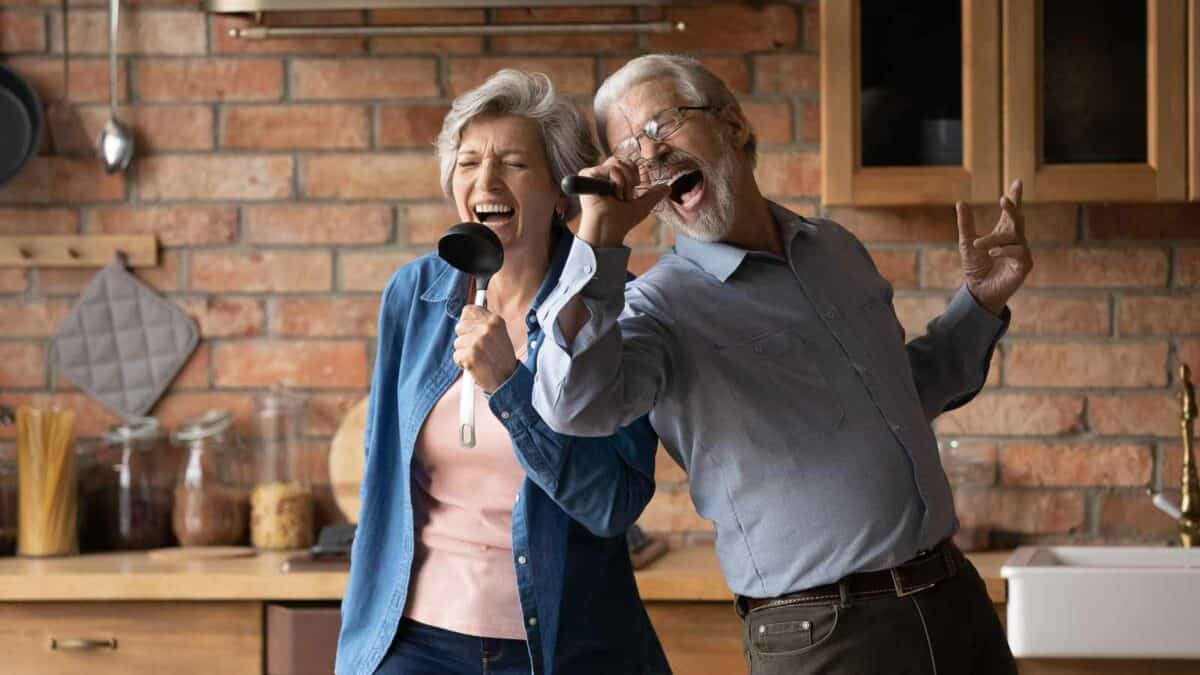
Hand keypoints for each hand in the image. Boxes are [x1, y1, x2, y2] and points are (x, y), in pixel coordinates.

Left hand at [453, 306, 517, 393]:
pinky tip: (475, 365)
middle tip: (477, 348)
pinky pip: (456, 356)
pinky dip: (462, 363)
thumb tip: (465, 314)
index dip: (467, 321)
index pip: (468, 310)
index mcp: (494, 320)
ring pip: (457, 342)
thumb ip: (483, 323)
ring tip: (478, 357)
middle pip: (459, 326)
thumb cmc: (501, 357)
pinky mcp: (470, 355)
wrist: (508, 379)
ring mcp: (478, 341)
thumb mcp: (498, 333)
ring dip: (464, 352)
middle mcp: (486, 328)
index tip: (471, 330)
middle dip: (464, 338)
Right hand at [576, 156, 669, 247]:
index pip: (626, 162)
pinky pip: (610, 168)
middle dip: (631, 178)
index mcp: (612, 179)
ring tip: (620, 197)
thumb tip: (668, 187)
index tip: (637, 186)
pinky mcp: (587, 176)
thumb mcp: (642, 205)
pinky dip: (617, 181)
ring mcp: (594, 175)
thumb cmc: (621, 220)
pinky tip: (612, 195)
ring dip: (625, 182)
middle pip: (622, 159)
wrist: (609, 229)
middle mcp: (602, 175)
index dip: (635, 171)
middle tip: (628, 195)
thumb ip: (653, 195)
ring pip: (617, 163)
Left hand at [957, 179, 1033, 314]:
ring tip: (979, 246)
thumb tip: (960, 202)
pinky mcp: (1025, 265)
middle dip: (1012, 208)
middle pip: (1017, 219)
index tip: (1017, 181)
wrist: (978, 291)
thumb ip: (966, 224)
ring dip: (994, 239)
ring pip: (1013, 237)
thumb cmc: (975, 267)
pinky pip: (1019, 252)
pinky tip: (992, 252)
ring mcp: (1022, 252)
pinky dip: (1004, 250)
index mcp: (1003, 233)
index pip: (1010, 212)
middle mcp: (1015, 240)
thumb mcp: (967, 243)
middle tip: (1003, 199)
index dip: (1015, 197)